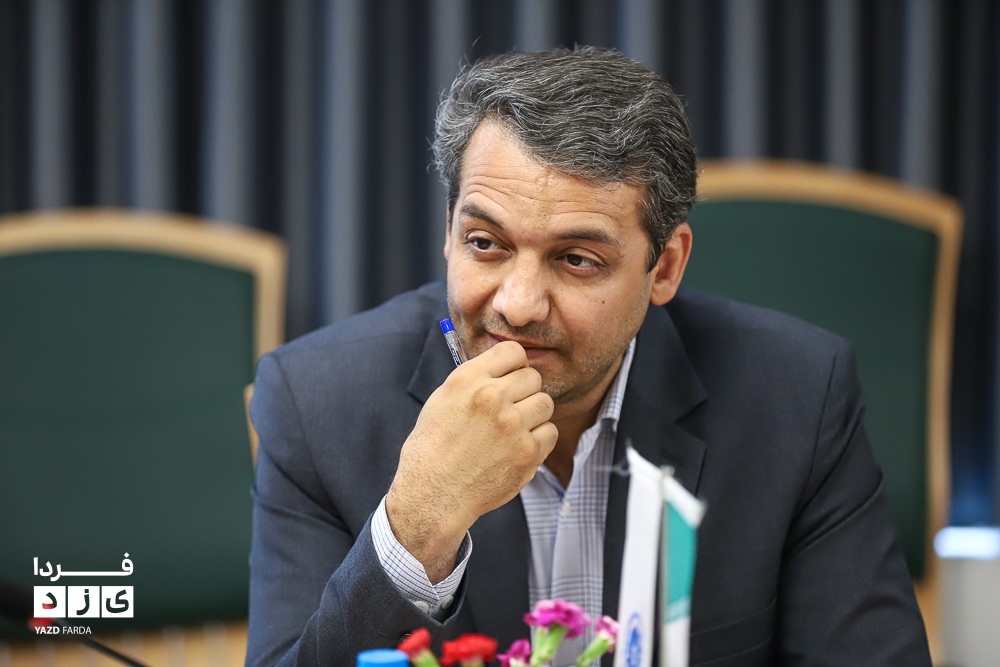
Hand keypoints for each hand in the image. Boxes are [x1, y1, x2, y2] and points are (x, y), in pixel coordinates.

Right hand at [386, 341, 557, 582]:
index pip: (513, 352)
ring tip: (514, 430)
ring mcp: (512, 425)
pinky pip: (550, 432)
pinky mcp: (527, 452)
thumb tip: (502, 365)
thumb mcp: (442, 401)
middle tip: (510, 410)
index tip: (510, 379)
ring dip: (534, 415)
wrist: (433, 496)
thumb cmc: (432, 449)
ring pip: (545, 403)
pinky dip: (539, 440)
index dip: (514, 366)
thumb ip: (474, 380)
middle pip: (533, 377)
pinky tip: (518, 448)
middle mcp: (491, 398)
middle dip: (524, 392)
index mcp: (467, 380)